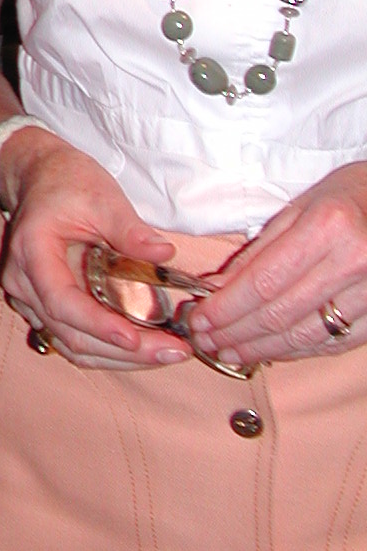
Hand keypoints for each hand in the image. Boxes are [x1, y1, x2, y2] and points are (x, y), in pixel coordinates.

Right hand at [0, 126, 184, 369]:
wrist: (38, 177)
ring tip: (167, 354)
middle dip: (125, 351)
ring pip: (72, 345)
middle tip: (175, 351)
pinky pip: (73, 339)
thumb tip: (164, 254)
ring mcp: (30, 299)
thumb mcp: (102, 197)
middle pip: (71, 333)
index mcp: (33, 251)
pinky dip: (108, 350)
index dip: (97, 324)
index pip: (61, 300)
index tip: (135, 337)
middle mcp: (24, 283)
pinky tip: (144, 348)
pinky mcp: (45, 307)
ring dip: (120, 359)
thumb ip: (130, 229)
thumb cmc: (68, 182)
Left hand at [185, 162, 366, 367]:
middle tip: (205, 340)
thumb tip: (216, 288)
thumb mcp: (299, 209)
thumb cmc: (347, 197)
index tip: (198, 318)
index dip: (226, 307)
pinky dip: (295, 351)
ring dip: (260, 349)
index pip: (264, 281)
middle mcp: (353, 264)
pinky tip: (267, 351)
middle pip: (280, 314)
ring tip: (228, 352)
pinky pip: (331, 343)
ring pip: (305, 336)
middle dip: (235, 332)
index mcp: (328, 228)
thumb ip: (258, 252)